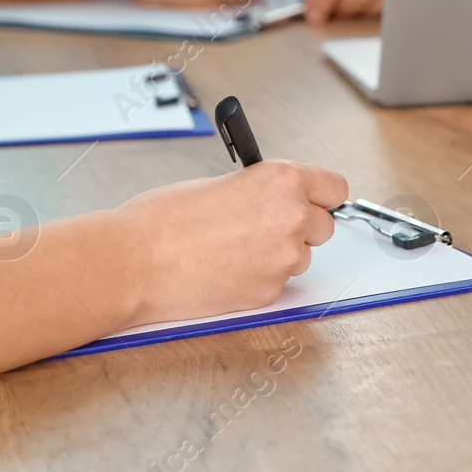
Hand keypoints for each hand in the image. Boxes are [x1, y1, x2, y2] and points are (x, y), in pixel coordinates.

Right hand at [117, 160, 344, 322]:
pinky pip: (279, 283)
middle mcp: (292, 217)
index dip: (321, 196)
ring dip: (279, 255)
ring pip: (302, 258)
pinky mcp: (270, 292)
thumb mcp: (221, 183)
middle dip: (301, 227)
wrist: (137, 260)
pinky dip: (259, 278)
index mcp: (281, 179)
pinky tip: (226, 270)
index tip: (313, 200)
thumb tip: (275, 201)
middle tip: (266, 228)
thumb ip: (259, 191)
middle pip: (324, 226)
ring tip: (234, 251)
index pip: (334, 188)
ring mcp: (284, 259)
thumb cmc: (164, 217)